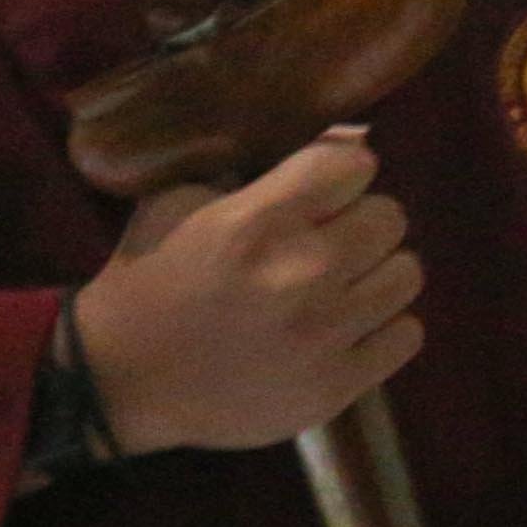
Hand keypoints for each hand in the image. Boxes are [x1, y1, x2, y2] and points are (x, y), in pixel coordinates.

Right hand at [75, 129, 421, 454]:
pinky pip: (407, 335)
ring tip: (341, 284)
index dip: (339, 174)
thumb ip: (262, 169)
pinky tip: (346, 327)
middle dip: (360, 221)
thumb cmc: (153, 277)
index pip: (356, 166)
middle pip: (390, 218)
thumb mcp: (182, 199)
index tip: (322, 190)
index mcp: (258, 223)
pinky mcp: (336, 387)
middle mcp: (301, 275)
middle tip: (328, 240)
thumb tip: (350, 140)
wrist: (119, 379)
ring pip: (407, 274)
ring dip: (377, 273)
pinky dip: (382, 328)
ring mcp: (323, 336)